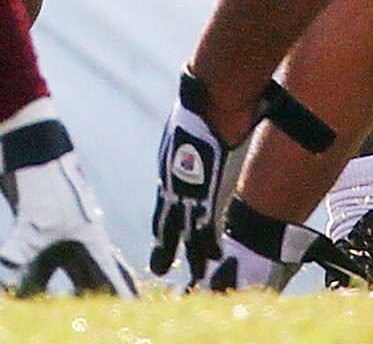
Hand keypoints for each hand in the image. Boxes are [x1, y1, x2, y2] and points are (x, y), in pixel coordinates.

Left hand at [146, 85, 227, 277]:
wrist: (208, 96)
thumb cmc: (205, 102)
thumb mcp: (193, 124)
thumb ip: (195, 136)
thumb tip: (204, 129)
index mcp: (170, 165)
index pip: (164, 201)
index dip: (162, 222)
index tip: (159, 240)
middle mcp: (173, 179)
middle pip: (166, 221)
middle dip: (165, 247)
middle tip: (159, 269)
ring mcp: (188, 187)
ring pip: (186, 229)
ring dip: (192, 254)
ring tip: (195, 276)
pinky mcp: (205, 190)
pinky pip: (205, 224)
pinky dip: (209, 243)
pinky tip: (214, 258)